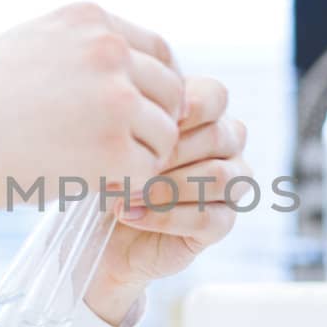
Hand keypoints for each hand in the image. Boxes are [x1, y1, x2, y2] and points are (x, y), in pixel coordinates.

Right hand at [0, 3, 183, 260]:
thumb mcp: (27, 44)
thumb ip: (79, 45)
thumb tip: (125, 59)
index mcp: (90, 20)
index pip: (159, 52)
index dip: (157, 88)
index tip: (141, 115)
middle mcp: (109, 51)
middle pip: (171, 92)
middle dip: (153, 125)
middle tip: (120, 152)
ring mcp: (116, 100)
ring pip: (162, 135)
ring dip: (138, 157)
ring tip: (90, 168)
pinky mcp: (114, 150)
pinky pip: (146, 173)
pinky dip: (123, 186)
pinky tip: (87, 186)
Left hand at [84, 77, 248, 325]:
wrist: (96, 230)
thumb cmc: (108, 174)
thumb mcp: (119, 142)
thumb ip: (141, 124)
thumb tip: (149, 124)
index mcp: (205, 116)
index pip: (215, 96)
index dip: (188, 105)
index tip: (148, 122)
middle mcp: (226, 148)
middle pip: (218, 136)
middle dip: (170, 151)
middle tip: (129, 163)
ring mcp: (229, 186)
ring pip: (219, 177)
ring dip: (167, 186)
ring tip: (126, 194)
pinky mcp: (221, 224)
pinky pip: (207, 217)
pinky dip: (164, 216)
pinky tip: (129, 214)